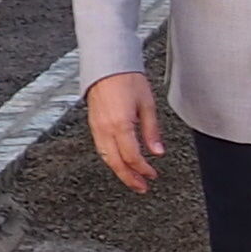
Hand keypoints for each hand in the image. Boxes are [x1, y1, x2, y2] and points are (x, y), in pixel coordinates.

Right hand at [86, 70, 164, 193]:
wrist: (107, 63)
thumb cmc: (127, 78)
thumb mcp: (147, 104)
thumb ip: (152, 131)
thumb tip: (157, 152)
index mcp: (121, 124)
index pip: (132, 157)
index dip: (143, 169)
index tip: (152, 175)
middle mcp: (105, 128)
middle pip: (116, 163)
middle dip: (130, 178)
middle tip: (141, 187)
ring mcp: (96, 127)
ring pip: (106, 158)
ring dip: (120, 171)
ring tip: (132, 179)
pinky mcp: (93, 124)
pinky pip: (101, 148)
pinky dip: (111, 159)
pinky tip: (119, 162)